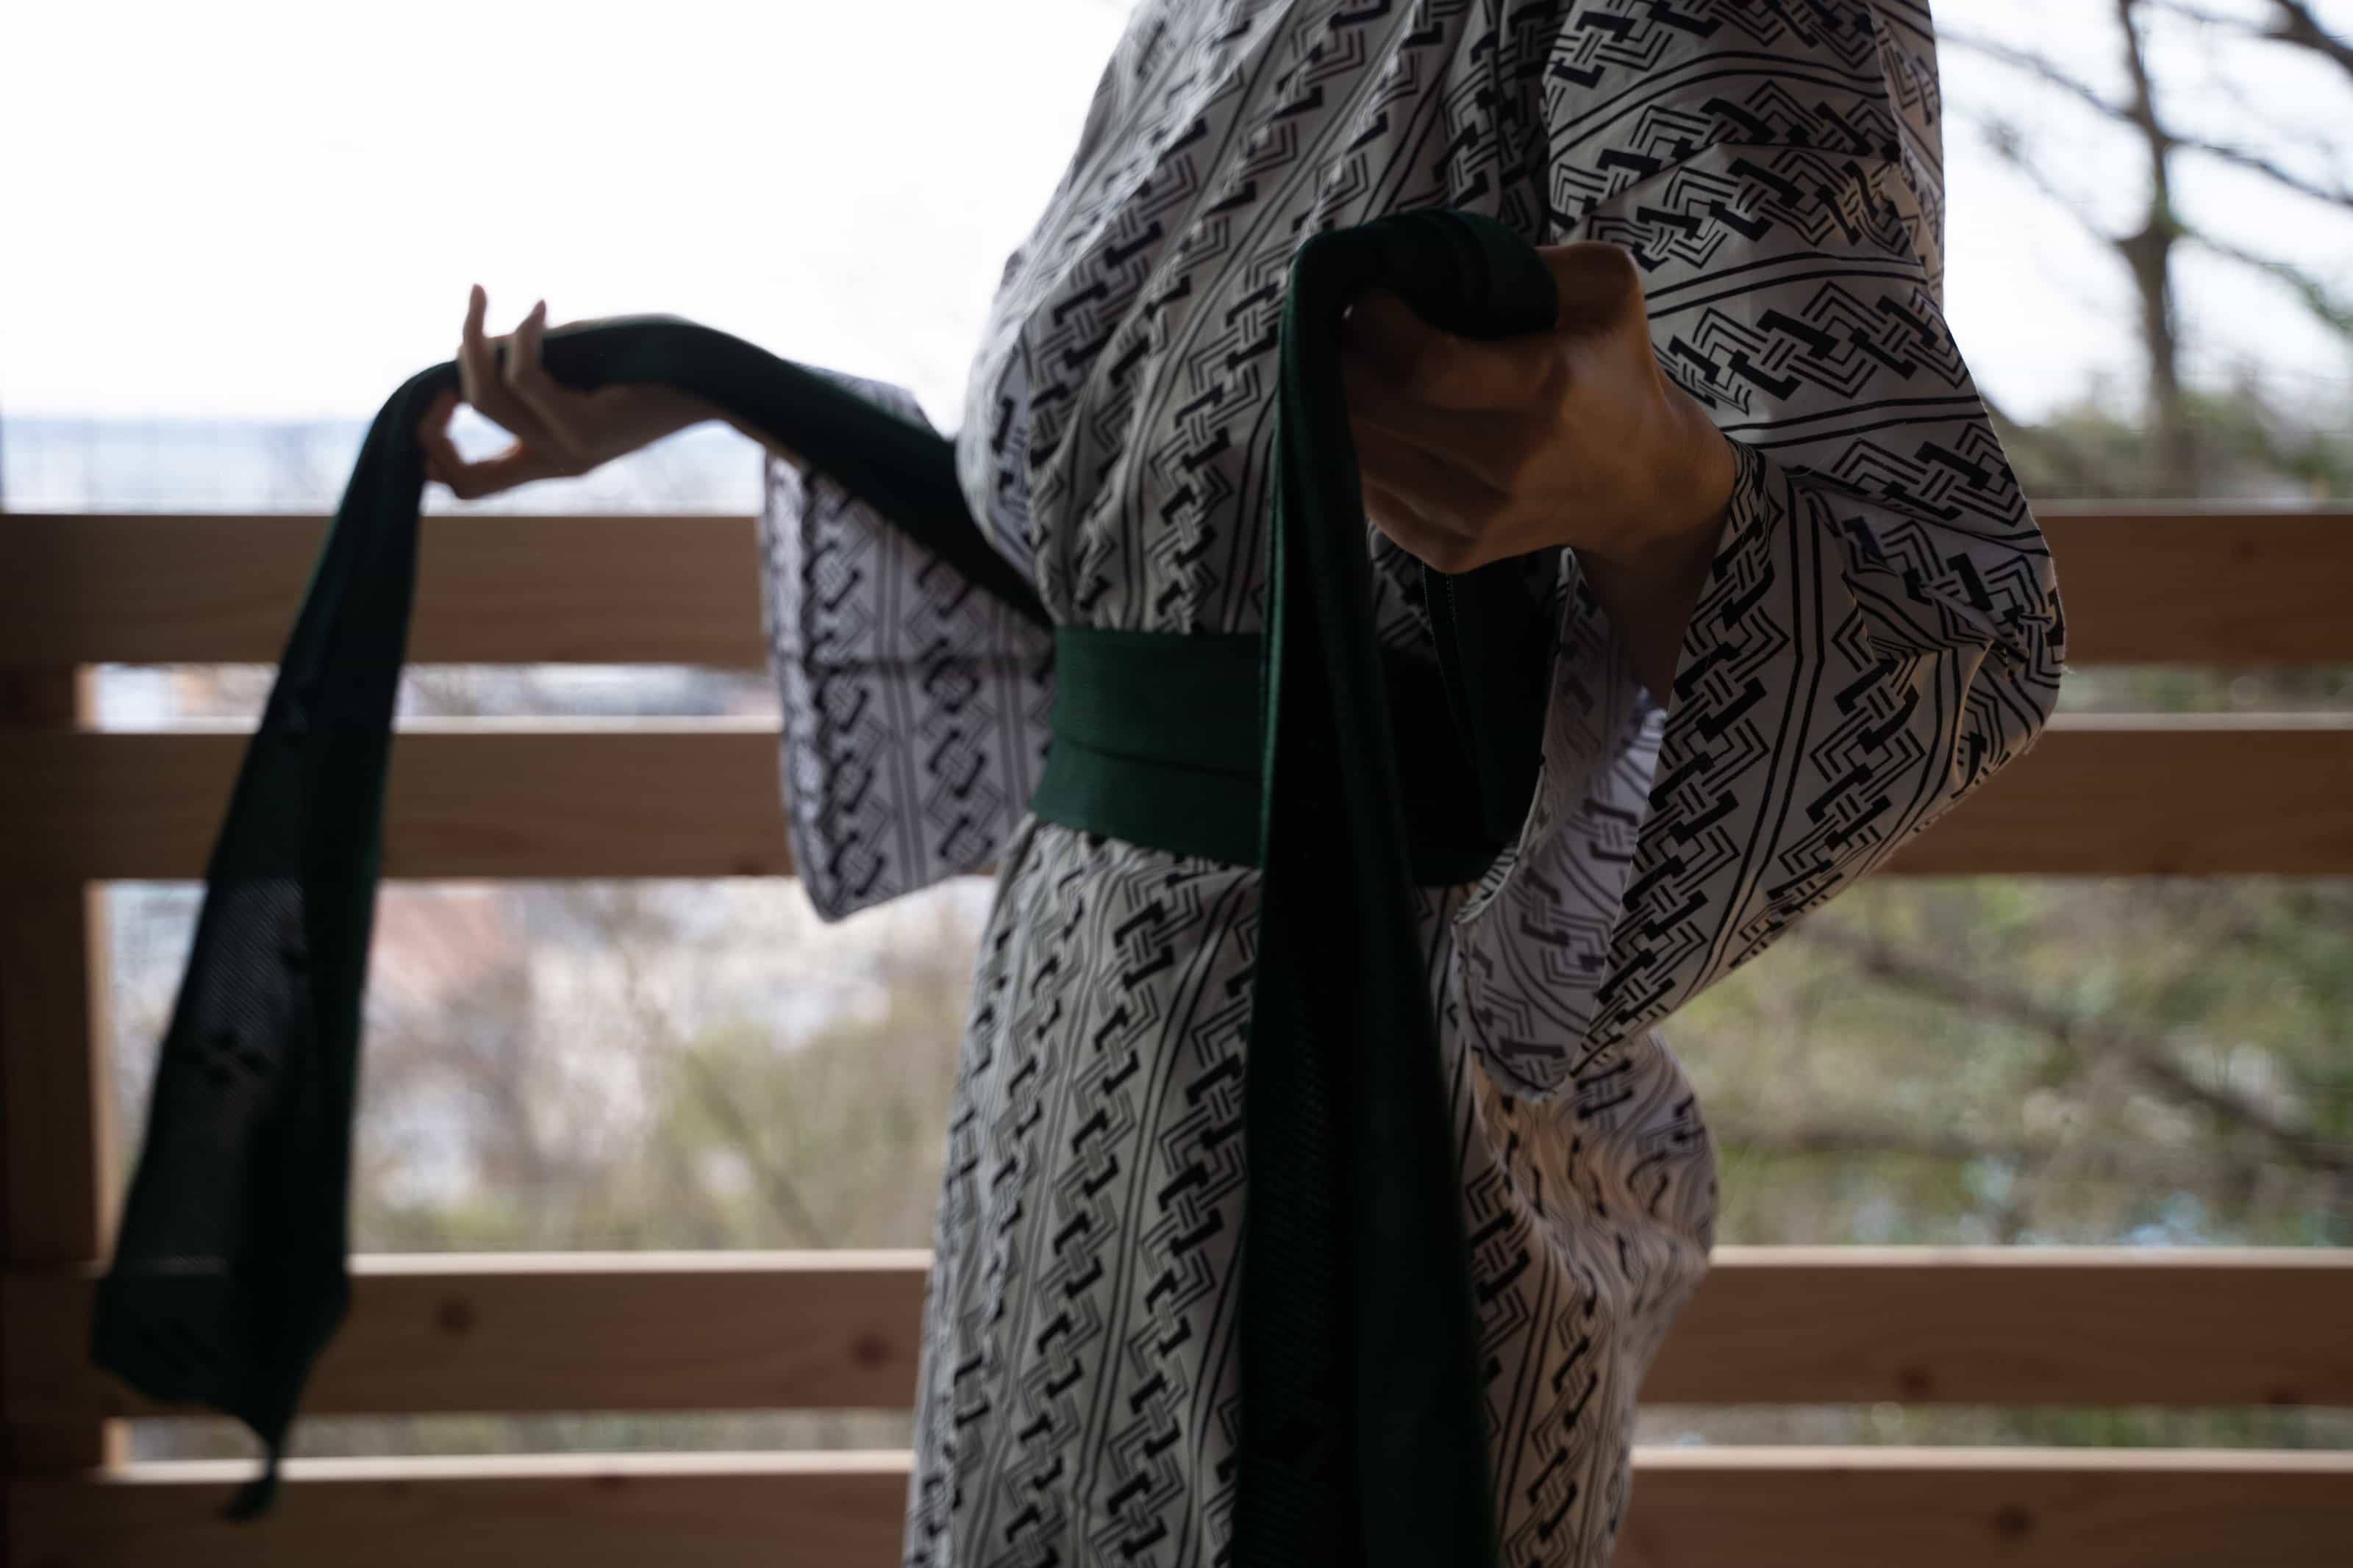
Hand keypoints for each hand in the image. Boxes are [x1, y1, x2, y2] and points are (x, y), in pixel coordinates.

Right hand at [416, 284, 720, 498]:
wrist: (719, 379)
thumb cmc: (654, 361)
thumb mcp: (579, 364)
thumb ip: (530, 365)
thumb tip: (475, 344)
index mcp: (550, 457)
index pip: (468, 486)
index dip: (429, 452)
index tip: (427, 394)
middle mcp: (556, 463)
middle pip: (466, 433)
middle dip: (445, 374)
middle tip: (468, 309)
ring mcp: (570, 452)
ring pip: (488, 399)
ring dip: (476, 336)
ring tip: (484, 292)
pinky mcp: (587, 433)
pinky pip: (526, 379)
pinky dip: (523, 336)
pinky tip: (539, 306)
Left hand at [1337, 240, 1735, 574]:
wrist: (1641, 485)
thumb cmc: (1613, 369)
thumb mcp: (1607, 288)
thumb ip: (1530, 258)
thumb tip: (1428, 259)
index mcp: (1547, 389)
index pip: (1424, 365)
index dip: (1373, 324)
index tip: (1366, 296)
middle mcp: (1510, 464)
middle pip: (1374, 410)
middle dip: (1339, 358)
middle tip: (1342, 327)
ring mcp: (1478, 518)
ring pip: (1358, 456)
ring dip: (1336, 405)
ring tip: (1354, 369)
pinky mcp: (1453, 553)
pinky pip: (1367, 499)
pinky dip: (1357, 453)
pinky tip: (1377, 421)